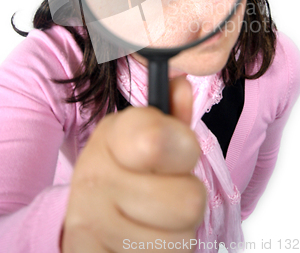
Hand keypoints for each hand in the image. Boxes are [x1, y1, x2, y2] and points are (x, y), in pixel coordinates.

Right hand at [61, 76, 205, 251]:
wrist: (85, 213)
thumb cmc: (125, 169)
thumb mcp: (146, 135)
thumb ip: (170, 116)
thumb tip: (181, 87)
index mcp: (113, 135)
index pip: (160, 141)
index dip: (184, 150)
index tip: (178, 152)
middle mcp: (96, 176)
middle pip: (189, 201)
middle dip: (187, 199)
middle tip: (167, 192)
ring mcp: (91, 221)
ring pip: (181, 241)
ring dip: (176, 233)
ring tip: (154, 218)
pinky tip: (142, 238)